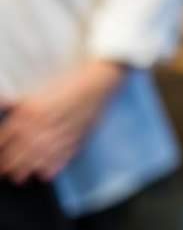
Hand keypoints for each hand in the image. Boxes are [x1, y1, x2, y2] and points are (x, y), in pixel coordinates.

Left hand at [0, 61, 123, 182]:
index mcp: (31, 110)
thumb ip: (19, 103)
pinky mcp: (78, 137)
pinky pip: (62, 156)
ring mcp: (61, 132)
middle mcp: (43, 122)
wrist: (98, 80)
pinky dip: (53, 166)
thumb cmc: (69, 81)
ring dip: (28, 168)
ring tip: (19, 177)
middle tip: (4, 171)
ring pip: (39, 156)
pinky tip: (44, 174)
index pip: (7, 136)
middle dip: (10, 163)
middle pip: (20, 150)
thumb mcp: (38, 90)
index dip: (0, 148)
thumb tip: (4, 104)